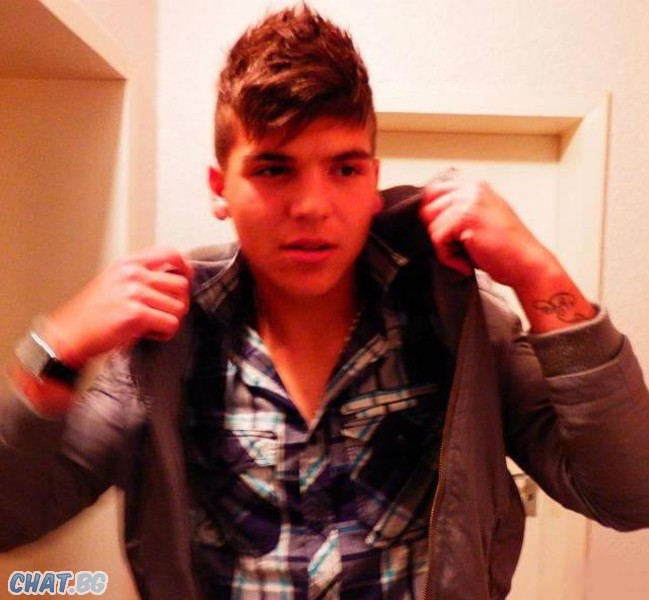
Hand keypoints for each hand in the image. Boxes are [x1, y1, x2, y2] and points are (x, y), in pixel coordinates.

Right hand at [44, 246, 192, 365]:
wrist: (68, 335)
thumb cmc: (91, 314)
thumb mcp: (114, 282)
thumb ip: (141, 276)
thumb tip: (173, 278)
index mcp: (127, 263)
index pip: (170, 253)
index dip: (185, 267)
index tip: (186, 279)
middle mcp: (132, 274)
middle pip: (181, 284)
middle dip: (178, 303)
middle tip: (163, 313)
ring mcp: (135, 293)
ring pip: (179, 307)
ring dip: (169, 321)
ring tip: (150, 325)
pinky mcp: (136, 314)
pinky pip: (171, 324)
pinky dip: (163, 334)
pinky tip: (147, 334)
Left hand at [419, 172, 595, 330]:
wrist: (528, 264)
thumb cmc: (506, 249)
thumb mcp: (481, 219)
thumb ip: (458, 211)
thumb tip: (427, 214)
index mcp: (475, 186)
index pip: (432, 192)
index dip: (434, 218)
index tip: (448, 235)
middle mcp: (472, 189)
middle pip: (428, 210)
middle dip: (439, 234)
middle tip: (461, 247)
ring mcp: (469, 201)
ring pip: (432, 226)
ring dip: (445, 248)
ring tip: (468, 255)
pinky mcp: (465, 218)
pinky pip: (438, 240)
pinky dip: (449, 257)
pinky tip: (468, 262)